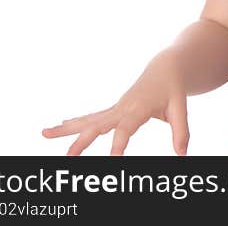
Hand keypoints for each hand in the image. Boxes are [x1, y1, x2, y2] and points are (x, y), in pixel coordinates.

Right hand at [41, 54, 188, 155]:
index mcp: (140, 108)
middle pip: (99, 125)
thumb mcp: (181, 108)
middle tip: (68, 157)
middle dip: (82, 141)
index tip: (113, 161)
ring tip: (44, 133)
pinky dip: (75, 122)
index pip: (126, 128)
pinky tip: (59, 126)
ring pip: (89, 119)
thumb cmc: (174, 89)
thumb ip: (181, 131)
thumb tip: (183, 156)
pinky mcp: (114, 109)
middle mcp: (124, 107)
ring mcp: (116, 107)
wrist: (167, 67)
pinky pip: (92, 117)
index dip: (119, 144)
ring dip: (67, 127)